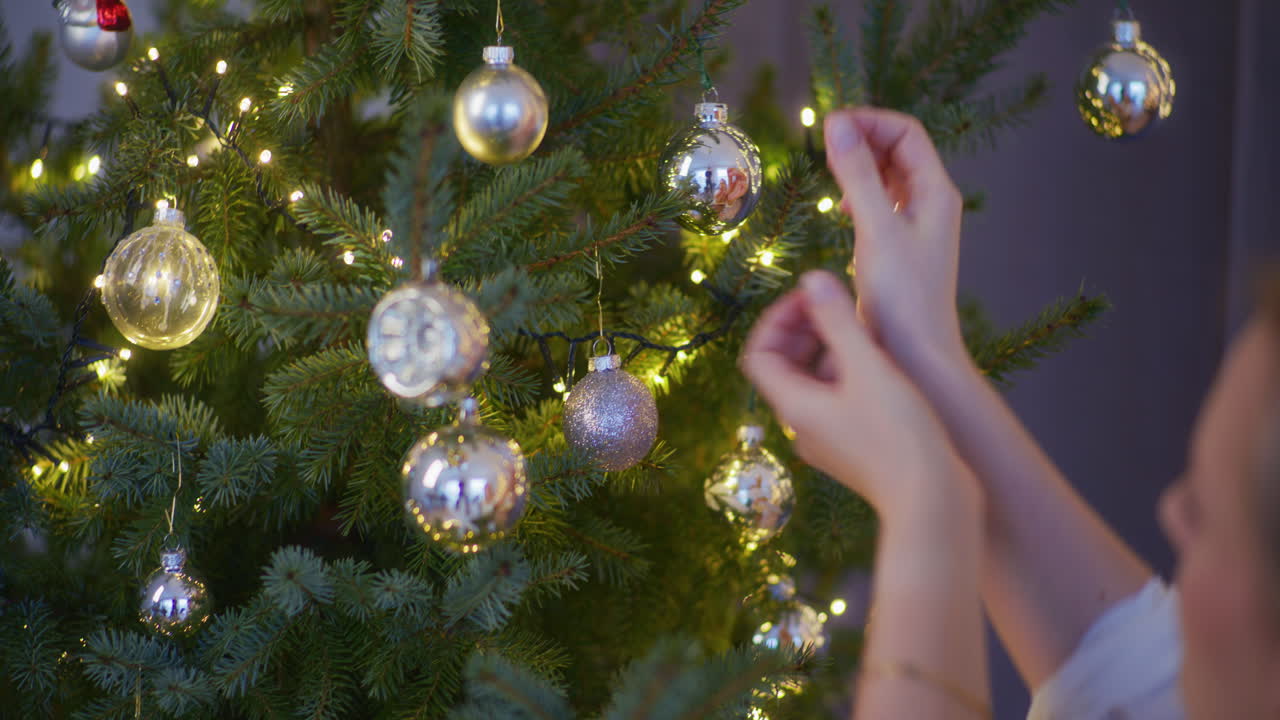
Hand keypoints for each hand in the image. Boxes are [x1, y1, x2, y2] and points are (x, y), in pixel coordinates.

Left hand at [740, 270, 975, 521]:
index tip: (812, 296)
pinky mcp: (857, 448)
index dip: (779, 318)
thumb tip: (811, 280)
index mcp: (794, 406)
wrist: (934, 503)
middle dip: (804, 330)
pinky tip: (885, 361)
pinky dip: (852, 373)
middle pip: (784, 368)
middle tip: (836, 305)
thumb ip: (838, 321)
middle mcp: (803, 426)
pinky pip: (839, 400)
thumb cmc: (900, 435)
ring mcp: (829, 440)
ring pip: (815, 383)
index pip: (759, 354)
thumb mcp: (868, 368)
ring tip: (865, 327)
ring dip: (832, 349)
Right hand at [825, 108, 966, 366]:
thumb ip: (857, 174)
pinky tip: (842, 210)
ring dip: (859, 166)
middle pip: (898, 150)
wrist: (915, 354)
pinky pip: (881, 204)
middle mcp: (931, 203)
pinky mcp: (900, 247)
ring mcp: (917, 226)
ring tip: (828, 169)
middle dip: (863, 139)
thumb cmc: (902, 296)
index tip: (829, 125)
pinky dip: (859, 195)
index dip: (869, 121)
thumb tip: (836, 123)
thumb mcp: (876, 228)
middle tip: (823, 143)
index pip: (906, 132)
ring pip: (888, 177)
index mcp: (936, 192)